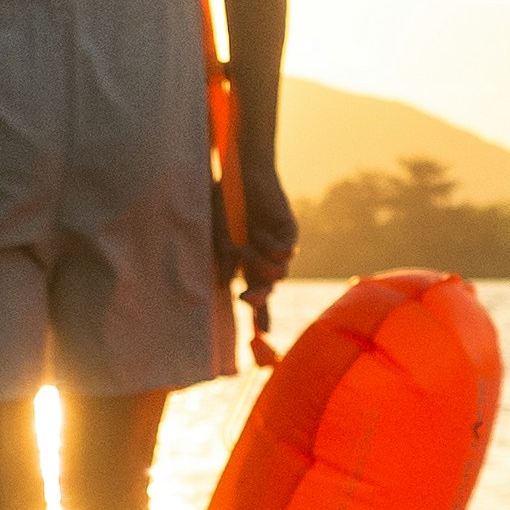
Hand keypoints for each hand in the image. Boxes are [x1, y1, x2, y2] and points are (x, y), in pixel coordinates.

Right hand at [228, 162, 298, 312]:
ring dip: (259, 264)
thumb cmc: (226, 202)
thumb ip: (225, 259)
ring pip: (279, 274)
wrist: (241, 172)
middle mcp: (266, 257)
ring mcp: (279, 244)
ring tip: (247, 246)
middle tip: (248, 299)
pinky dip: (273, 249)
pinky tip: (262, 236)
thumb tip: (227, 284)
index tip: (261, 336)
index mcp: (249, 262)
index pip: (258, 294)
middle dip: (260, 299)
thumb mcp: (220, 235)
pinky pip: (287, 252)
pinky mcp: (289, 231)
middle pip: (270, 290)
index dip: (261, 315)